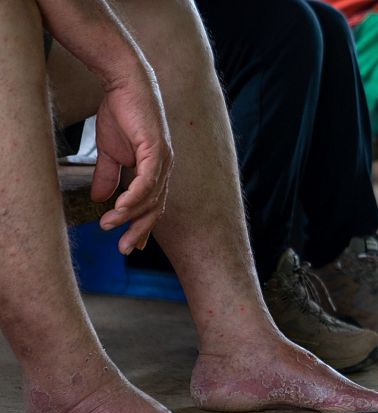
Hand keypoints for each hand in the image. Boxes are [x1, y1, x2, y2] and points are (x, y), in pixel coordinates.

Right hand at [93, 71, 172, 254]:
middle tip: (123, 249)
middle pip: (155, 207)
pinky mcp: (156, 148)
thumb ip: (108, 175)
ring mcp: (163, 159)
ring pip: (150, 197)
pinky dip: (135, 195)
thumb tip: (99, 198)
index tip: (129, 246)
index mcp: (155, 170)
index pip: (151, 205)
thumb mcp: (110, 151)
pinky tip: (121, 207)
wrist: (124, 84)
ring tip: (110, 225)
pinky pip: (148, 179)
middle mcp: (164, 168)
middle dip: (139, 230)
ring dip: (129, 214)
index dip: (141, 226)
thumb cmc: (120, 114)